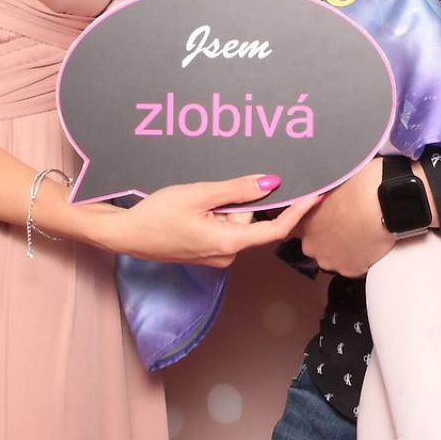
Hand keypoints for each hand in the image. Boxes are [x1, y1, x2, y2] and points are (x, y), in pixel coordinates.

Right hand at [100, 175, 316, 266]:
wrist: (125, 235)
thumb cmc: (158, 214)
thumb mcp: (199, 194)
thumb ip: (237, 190)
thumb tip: (271, 183)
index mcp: (229, 243)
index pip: (275, 229)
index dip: (297, 211)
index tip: (315, 195)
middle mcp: (227, 255)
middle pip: (251, 222)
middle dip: (239, 202)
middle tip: (212, 191)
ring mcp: (215, 256)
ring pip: (235, 224)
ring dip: (224, 207)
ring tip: (195, 200)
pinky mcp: (205, 252)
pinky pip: (222, 229)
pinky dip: (216, 215)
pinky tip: (193, 208)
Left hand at [293, 157, 394, 277]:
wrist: (385, 203)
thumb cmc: (359, 186)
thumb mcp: (333, 184)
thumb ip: (322, 195)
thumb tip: (326, 193)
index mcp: (303, 223)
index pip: (293, 230)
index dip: (310, 224)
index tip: (322, 218)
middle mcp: (312, 246)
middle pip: (317, 245)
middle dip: (329, 237)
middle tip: (348, 222)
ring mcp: (331, 261)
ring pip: (335, 257)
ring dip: (345, 248)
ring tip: (362, 232)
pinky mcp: (351, 271)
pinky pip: (354, 265)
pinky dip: (362, 256)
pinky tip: (371, 242)